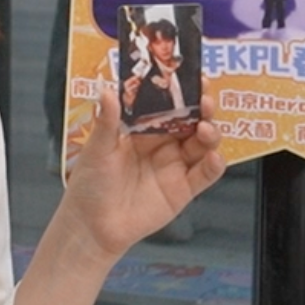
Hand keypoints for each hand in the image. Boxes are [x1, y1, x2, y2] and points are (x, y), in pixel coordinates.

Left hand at [55, 89, 228, 260]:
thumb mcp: (97, 149)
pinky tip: (214, 157)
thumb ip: (107, 122)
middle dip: (203, 109)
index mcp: (142, 129)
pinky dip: (214, 165)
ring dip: (210, 133)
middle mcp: (163, 144)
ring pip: (202, 144)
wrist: (93, 226)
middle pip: (192, 121)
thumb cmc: (90, 185)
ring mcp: (175, 166)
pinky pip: (205, 174)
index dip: (182, 92)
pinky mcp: (183, 189)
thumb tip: (107, 91)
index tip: (192, 78)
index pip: (168, 104)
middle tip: (205, 100)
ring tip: (205, 128)